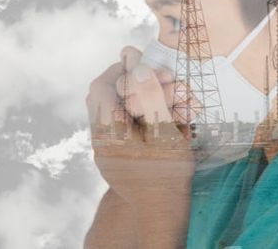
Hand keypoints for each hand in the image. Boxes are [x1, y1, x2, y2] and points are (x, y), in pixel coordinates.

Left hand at [86, 46, 194, 203]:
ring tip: (176, 101)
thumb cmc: (166, 173)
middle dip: (136, 85)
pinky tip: (170, 119)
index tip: (140, 63)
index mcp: (109, 129)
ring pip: (119, 113)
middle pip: (108, 98)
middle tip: (163, 81)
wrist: (162, 214)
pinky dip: (144, 119)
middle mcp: (102, 139)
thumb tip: (137, 67)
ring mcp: (108, 151)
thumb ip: (151, 96)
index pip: (101, 86)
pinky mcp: (118, 160)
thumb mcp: (164, 129)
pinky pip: (125, 130)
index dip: (119, 69)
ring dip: (144, 102)